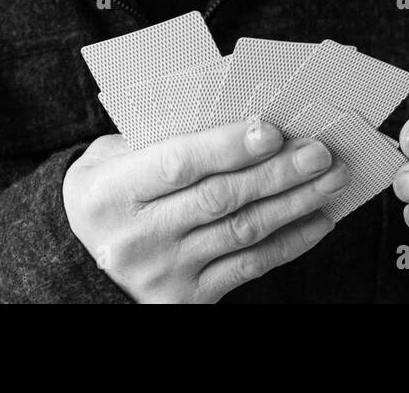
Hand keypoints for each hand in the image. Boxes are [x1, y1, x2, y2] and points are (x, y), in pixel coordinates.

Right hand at [63, 118, 349, 302]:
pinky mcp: (186, 298)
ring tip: (331, 178)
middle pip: (220, 198)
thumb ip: (162, 133)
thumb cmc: (110, 189)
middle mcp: (135, 237)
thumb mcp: (112, 155)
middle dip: (277, 172)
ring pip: (242, 231)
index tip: (273, 128)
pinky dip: (289, 242)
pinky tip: (317, 219)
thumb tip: (237, 109)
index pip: (178, 163)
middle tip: (321, 150)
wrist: (77, 260)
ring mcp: (163, 271)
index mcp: (111, 191)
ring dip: (295, 202)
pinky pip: (248, 267)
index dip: (227, 145)